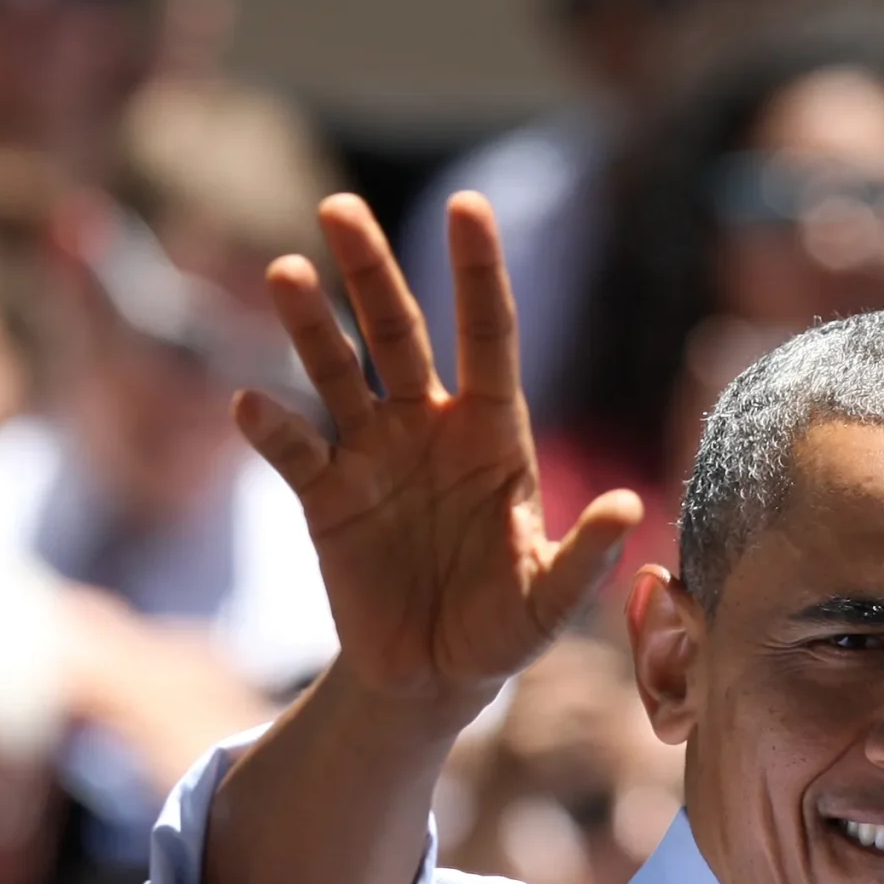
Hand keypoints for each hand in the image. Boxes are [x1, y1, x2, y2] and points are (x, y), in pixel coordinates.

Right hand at [234, 194, 640, 730]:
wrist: (434, 677)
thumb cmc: (503, 629)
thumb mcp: (549, 602)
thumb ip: (585, 557)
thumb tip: (631, 508)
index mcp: (494, 434)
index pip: (488, 335)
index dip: (477, 274)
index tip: (467, 206)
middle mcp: (429, 427)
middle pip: (398, 333)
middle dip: (370, 270)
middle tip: (339, 207)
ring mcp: (372, 455)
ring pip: (336, 373)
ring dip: (310, 325)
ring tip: (285, 272)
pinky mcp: (325, 497)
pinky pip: (295, 451)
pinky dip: (274, 428)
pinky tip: (251, 403)